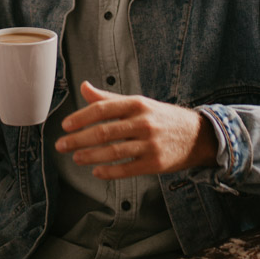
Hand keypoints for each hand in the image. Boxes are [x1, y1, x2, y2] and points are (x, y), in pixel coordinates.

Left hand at [53, 82, 217, 178]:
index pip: (102, 109)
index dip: (81, 117)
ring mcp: (150, 144)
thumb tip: (84, 87)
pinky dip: (109, 171)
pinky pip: (127, 169)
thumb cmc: (162, 117)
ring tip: (76, 158)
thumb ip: (109, 99)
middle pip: (104, 132)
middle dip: (78, 139)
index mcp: (137, 104)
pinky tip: (96, 171)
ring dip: (90, 156)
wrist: (198, 135)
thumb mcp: (138, 103)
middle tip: (61, 145)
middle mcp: (143, 122)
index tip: (65, 125)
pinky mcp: (155, 163)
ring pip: (113, 152)